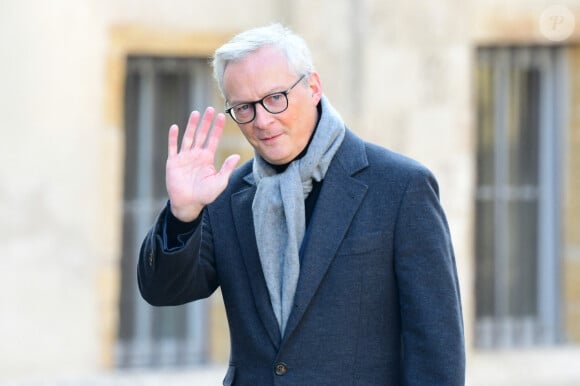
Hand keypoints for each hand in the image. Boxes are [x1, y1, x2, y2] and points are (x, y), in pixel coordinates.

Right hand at [166, 107, 239, 221]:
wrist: (188, 204)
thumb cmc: (205, 195)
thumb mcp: (219, 182)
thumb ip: (227, 168)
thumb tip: (237, 155)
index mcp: (207, 158)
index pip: (213, 139)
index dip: (217, 128)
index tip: (222, 116)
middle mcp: (196, 155)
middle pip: (201, 134)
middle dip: (206, 122)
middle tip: (210, 109)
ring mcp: (184, 157)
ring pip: (188, 137)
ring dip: (191, 126)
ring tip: (195, 113)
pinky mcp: (173, 162)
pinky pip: (173, 147)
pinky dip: (173, 138)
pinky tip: (175, 127)